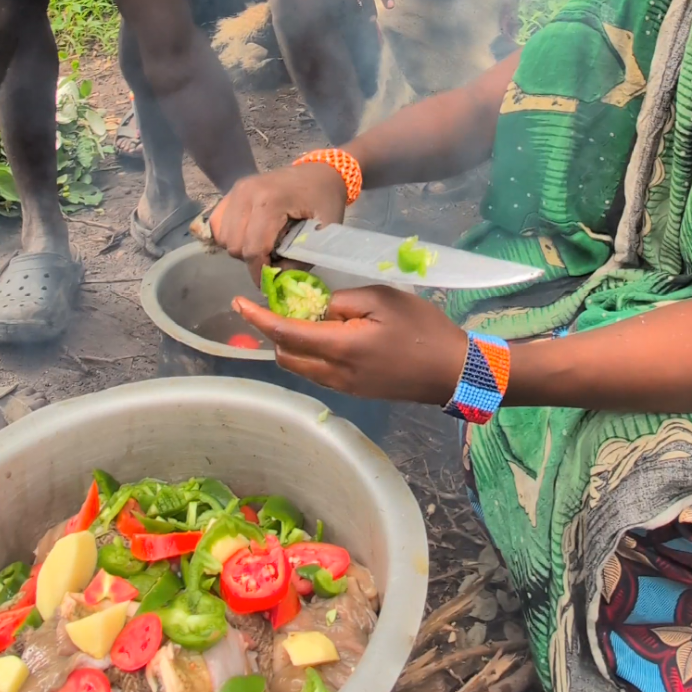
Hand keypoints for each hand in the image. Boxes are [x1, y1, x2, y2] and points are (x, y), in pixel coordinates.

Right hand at [210, 163, 347, 283]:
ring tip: (263, 244)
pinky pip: (217, 224)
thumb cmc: (325, 200)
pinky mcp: (232, 191)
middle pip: (235, 245)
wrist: (320, 171)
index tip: (269, 284)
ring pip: (223, 237)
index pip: (254, 248)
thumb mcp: (324, 231)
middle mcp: (247, 192)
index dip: (259, 272)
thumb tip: (277, 280)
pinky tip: (249, 235)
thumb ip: (301, 259)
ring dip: (240, 249)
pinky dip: (229, 236)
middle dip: (252, 260)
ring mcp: (237, 190)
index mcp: (272, 200)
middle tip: (272, 259)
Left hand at [232, 285, 467, 402]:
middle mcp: (335, 374)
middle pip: (286, 354)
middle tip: (279, 303)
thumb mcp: (383, 299)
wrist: (453, 371)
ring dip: (291, 343)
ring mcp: (344, 387)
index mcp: (340, 348)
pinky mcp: (354, 392)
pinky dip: (308, 353)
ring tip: (303, 316)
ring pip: (300, 366)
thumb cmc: (422, 329)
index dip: (258, 318)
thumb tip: (319, 309)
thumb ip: (343, 301)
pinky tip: (324, 334)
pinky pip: (317, 372)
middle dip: (273, 330)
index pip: (285, 333)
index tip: (239, 302)